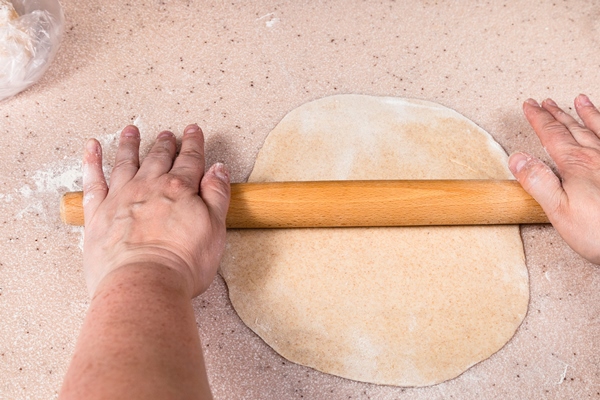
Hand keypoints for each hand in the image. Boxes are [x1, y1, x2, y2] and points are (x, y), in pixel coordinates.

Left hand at [82, 124, 230, 296]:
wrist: (143, 283)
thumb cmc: (182, 263)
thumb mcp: (215, 228)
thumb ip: (216, 195)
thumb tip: (218, 169)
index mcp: (180, 189)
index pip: (190, 160)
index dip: (194, 144)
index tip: (194, 131)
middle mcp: (149, 186)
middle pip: (158, 158)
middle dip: (165, 144)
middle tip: (167, 133)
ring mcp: (121, 197)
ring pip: (126, 162)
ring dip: (130, 144)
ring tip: (131, 131)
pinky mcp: (98, 213)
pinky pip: (93, 180)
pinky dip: (92, 161)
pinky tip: (92, 148)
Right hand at [509, 94, 599, 263]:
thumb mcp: (559, 210)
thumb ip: (537, 182)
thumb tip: (517, 158)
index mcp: (576, 165)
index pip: (552, 135)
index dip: (538, 119)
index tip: (529, 106)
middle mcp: (597, 157)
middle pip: (573, 129)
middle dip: (557, 114)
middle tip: (545, 103)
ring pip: (598, 130)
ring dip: (587, 115)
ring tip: (580, 101)